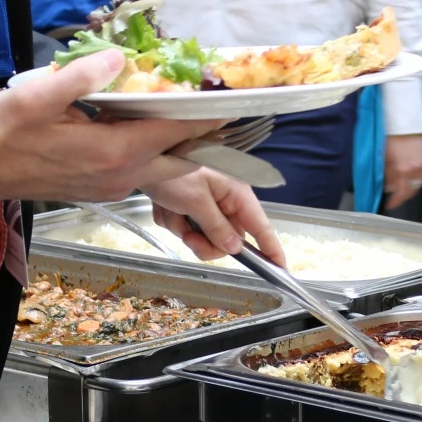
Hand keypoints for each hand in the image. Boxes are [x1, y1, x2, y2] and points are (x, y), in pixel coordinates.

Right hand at [0, 50, 229, 203]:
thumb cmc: (4, 134)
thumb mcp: (37, 96)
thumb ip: (81, 77)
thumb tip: (117, 60)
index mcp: (113, 152)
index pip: (174, 133)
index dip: (205, 117)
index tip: (230, 103)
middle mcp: (122, 174)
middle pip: (180, 159)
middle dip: (204, 137)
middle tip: (222, 113)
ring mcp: (114, 184)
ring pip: (164, 167)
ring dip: (182, 146)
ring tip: (196, 118)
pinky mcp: (104, 186)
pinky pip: (144, 170)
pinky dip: (158, 152)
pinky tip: (154, 130)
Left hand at [149, 168, 284, 262]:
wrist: (140, 152)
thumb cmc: (172, 167)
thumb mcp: (196, 199)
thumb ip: (217, 228)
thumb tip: (234, 248)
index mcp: (236, 193)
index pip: (261, 227)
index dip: (272, 250)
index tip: (281, 270)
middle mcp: (225, 199)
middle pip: (226, 240)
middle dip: (203, 241)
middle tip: (188, 235)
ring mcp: (206, 203)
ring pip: (202, 237)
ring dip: (182, 228)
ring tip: (170, 208)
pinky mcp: (188, 205)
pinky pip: (183, 228)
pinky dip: (171, 220)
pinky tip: (163, 203)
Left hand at [383, 134, 421, 209]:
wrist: (405, 122)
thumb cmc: (393, 136)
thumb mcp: (384, 157)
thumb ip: (387, 174)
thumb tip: (389, 187)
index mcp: (402, 170)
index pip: (399, 194)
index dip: (395, 202)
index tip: (391, 205)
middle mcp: (414, 170)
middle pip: (411, 191)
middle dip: (403, 196)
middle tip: (397, 197)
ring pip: (419, 184)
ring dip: (412, 187)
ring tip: (405, 187)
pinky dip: (421, 178)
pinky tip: (416, 178)